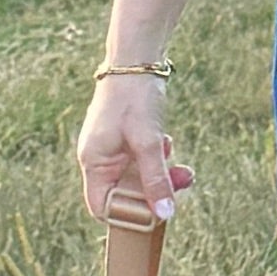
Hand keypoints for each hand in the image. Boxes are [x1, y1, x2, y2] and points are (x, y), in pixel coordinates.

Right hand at [76, 76, 195, 224]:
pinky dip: (158, 157)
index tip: (155, 214)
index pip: (103, 207)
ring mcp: (113, 148)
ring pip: (138, 176)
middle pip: (125, 193)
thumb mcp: (149, 141)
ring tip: (182, 168)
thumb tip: (165, 214)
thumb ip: (156, 178)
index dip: (127, 216)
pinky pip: (143, 160)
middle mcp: (99, 158)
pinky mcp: (126, 138)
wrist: (137, 59)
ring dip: (161, 174)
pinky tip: (168, 143)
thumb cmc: (135, 97)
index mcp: (94, 162)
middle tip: (180, 183)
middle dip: (154, 191)